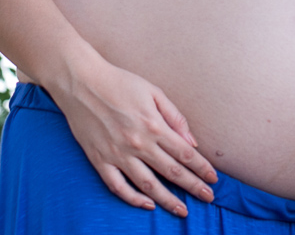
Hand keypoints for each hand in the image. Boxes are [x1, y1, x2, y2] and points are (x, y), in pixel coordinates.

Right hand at [48, 61, 217, 216]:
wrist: (81, 83)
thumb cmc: (120, 83)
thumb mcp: (154, 92)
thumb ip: (175, 117)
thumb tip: (191, 142)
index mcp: (154, 125)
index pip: (185, 154)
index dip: (201, 168)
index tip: (213, 179)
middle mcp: (137, 144)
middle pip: (171, 172)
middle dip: (193, 187)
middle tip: (208, 198)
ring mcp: (117, 154)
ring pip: (147, 185)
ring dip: (168, 200)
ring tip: (182, 210)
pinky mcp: (99, 160)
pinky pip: (118, 186)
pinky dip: (133, 198)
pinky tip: (148, 204)